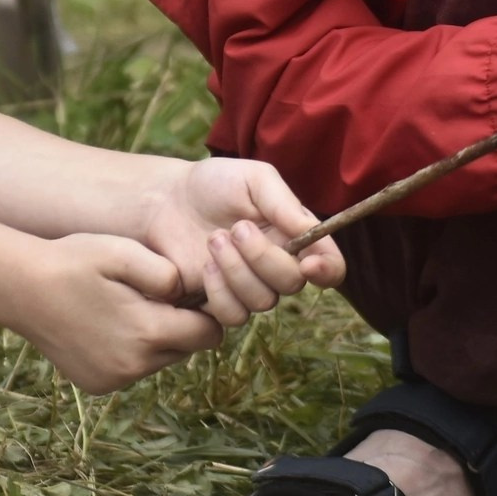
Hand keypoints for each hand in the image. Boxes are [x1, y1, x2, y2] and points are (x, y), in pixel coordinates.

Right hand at [7, 232, 227, 392]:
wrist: (20, 288)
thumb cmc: (73, 261)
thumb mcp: (123, 251)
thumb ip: (167, 272)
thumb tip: (187, 294)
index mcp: (147, 334)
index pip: (208, 334)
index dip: (204, 310)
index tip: (186, 291)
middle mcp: (134, 367)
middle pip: (185, 349)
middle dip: (179, 324)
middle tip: (152, 296)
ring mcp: (113, 380)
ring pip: (159, 360)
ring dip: (153, 338)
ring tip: (125, 306)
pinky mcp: (98, 384)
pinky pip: (132, 369)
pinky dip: (129, 350)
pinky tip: (105, 323)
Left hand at [133, 158, 347, 327]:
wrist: (166, 199)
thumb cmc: (214, 184)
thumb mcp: (253, 179)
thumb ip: (283, 203)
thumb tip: (312, 232)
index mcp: (294, 235)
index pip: (330, 265)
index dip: (328, 270)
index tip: (309, 264)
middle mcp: (277, 266)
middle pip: (292, 284)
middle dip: (263, 257)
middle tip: (236, 228)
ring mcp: (249, 288)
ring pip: (263, 302)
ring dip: (237, 270)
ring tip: (214, 238)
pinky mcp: (220, 303)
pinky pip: (233, 316)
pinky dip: (219, 292)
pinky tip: (205, 265)